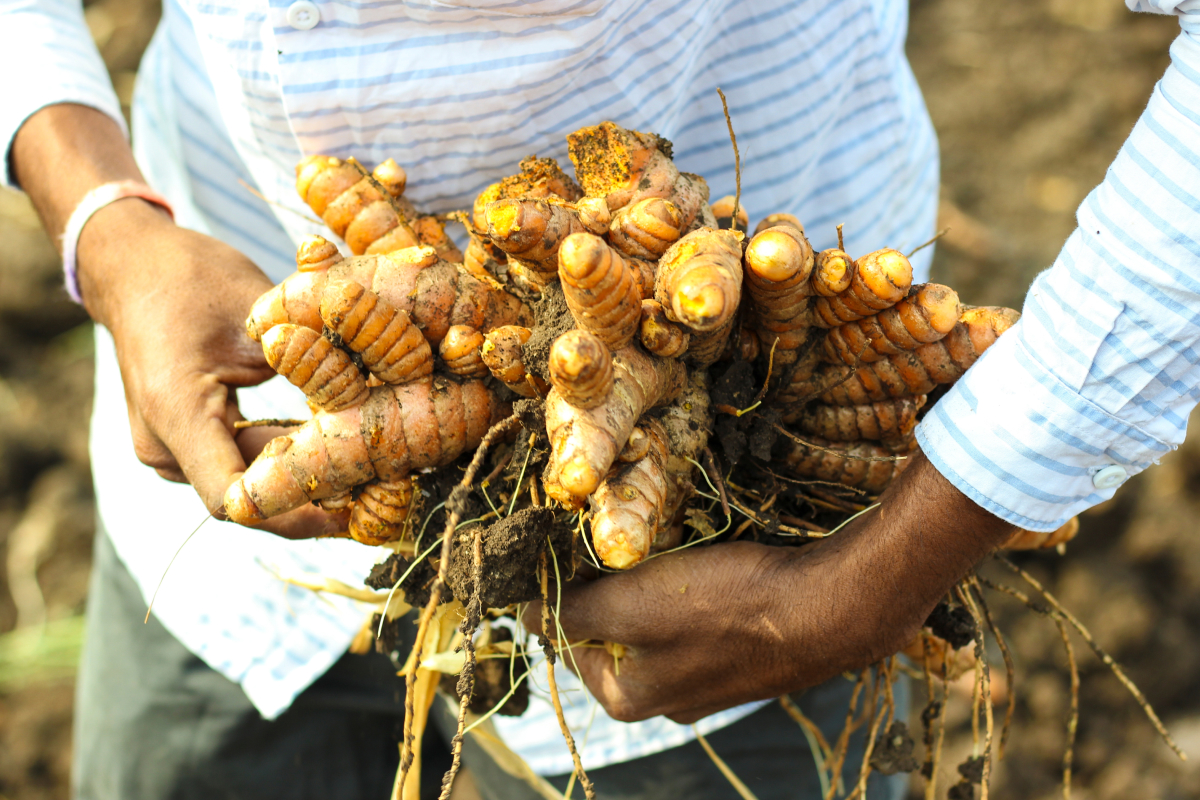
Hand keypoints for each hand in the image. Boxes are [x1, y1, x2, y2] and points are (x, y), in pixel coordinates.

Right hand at [12, 104, 343, 538]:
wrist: (132, 267)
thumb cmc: (190, 277)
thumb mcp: (259, 308)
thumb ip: (312, 356)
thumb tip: (381, 391)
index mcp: (176, 412)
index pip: (234, 497)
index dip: (296, 513)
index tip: (355, 512)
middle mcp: (164, 445)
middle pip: (249, 496)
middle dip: (318, 496)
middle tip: (386, 495)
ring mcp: (170, 449)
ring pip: (248, 481)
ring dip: (305, 477)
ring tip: (373, 474)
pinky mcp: (185, 441)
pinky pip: (239, 462)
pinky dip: (285, 457)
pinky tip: (337, 448)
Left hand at [530, 449, 1014, 722]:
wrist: (832, 609)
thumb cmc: (729, 607)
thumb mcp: (634, 605)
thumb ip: (573, 611)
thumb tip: (521, 609)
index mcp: (626, 697)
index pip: (563, 636)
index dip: (559, 586)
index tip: (566, 542)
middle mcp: (663, 701)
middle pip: (608, 631)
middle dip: (607, 583)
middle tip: (614, 536)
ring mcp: (705, 682)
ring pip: (653, 622)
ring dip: (649, 584)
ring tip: (662, 544)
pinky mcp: (741, 656)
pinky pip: (694, 619)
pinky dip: (689, 590)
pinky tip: (704, 562)